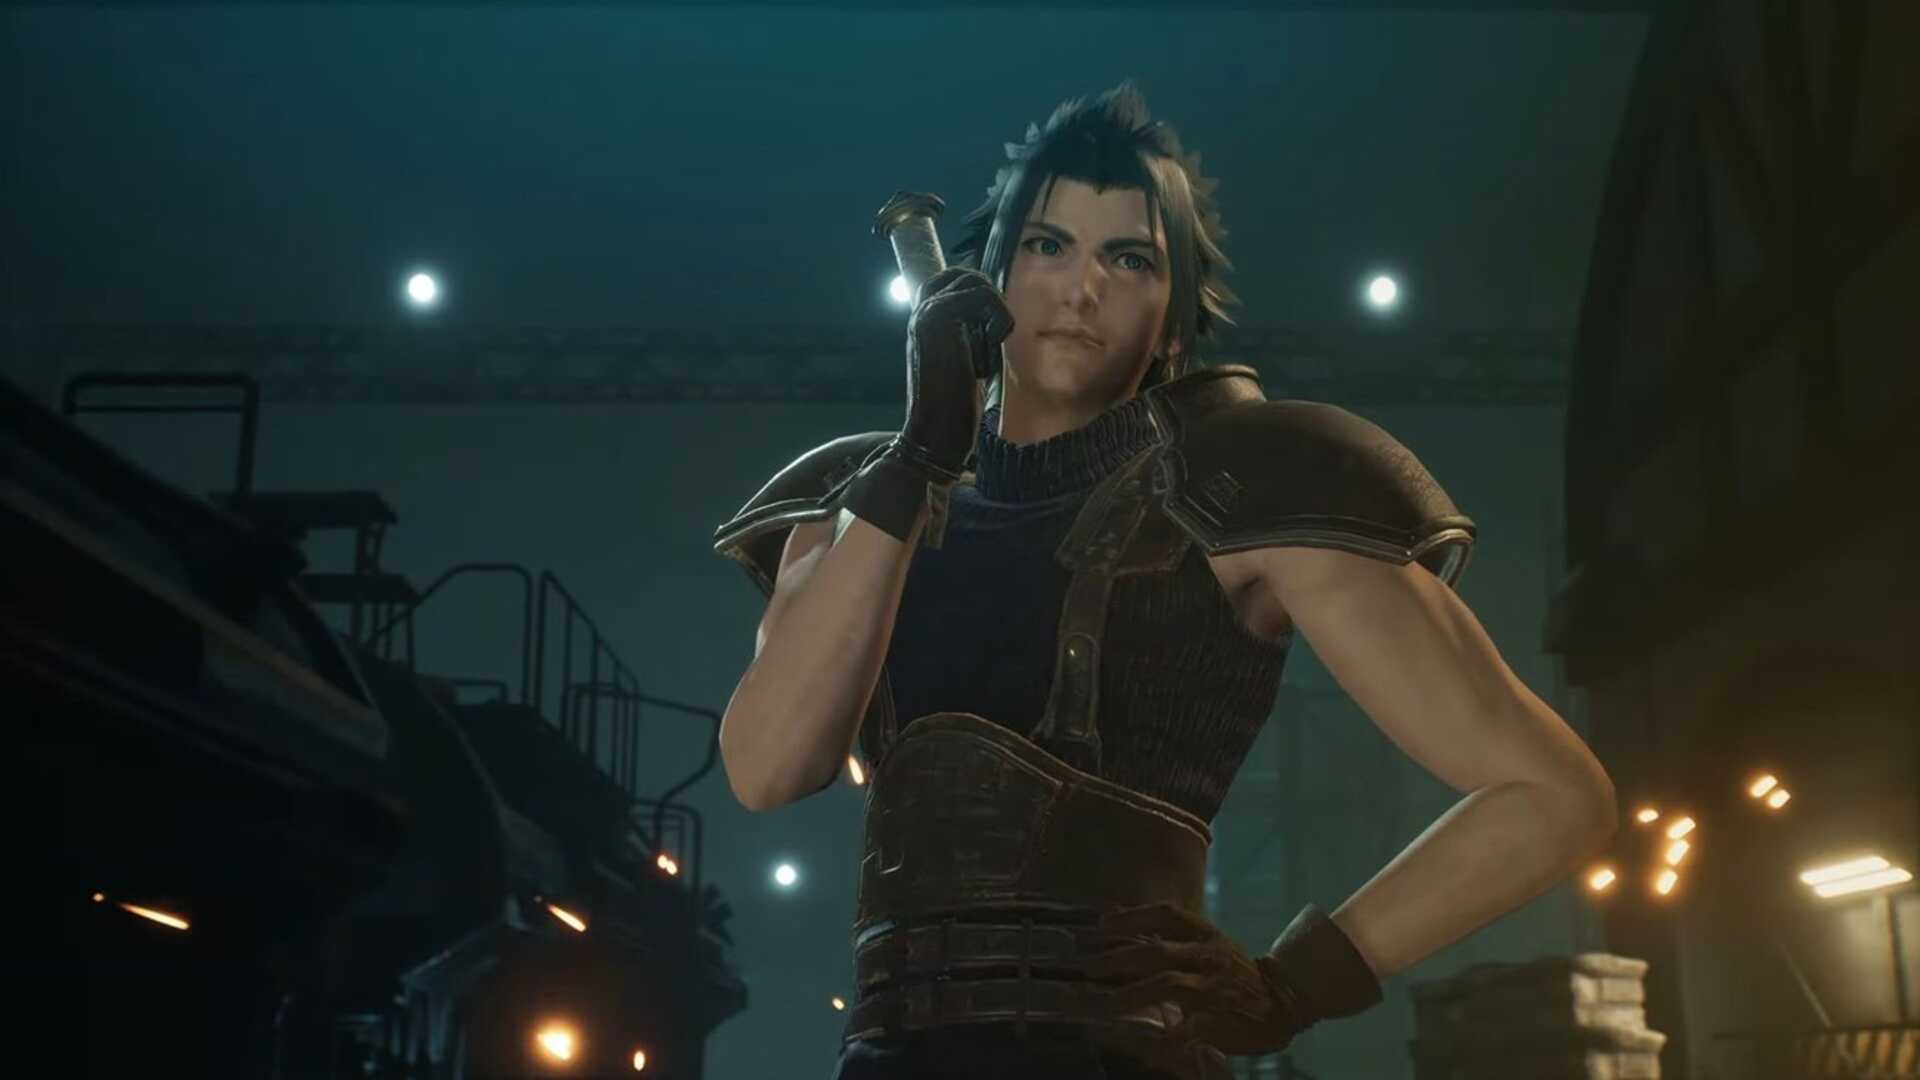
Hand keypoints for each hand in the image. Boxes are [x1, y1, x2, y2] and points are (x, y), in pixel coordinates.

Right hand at [899, 267, 1011, 477]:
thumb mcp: (964, 363)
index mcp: (923, 323)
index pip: (950, 280)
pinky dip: (998, 322)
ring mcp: (927, 311)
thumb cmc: (953, 407)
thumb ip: (969, 336)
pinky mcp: (939, 315)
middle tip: (994, 334)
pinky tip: (987, 354)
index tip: (992, 329)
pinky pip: (983, 295)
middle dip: (990, 297)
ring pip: (977, 283)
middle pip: (963, 274)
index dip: (979, 294)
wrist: (934, 432)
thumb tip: (994, 317)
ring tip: (986, 351)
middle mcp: (920, 312)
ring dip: (994, 315)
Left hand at [1085, 903, 1306, 1058]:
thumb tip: (1119, 918)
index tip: (1101, 924)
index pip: (1165, 914)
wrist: (1283, 1002)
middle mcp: (1208, 955)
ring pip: (1166, 984)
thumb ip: (1170, 937)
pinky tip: (1145, 1050)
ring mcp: (1215, 987)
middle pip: (1157, 951)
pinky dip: (1164, 1040)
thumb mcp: (1208, 944)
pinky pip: (1187, 1029)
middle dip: (1118, 959)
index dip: (1132, 917)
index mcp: (1205, 933)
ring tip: (1102, 1006)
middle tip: (1088, 967)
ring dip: (1130, 995)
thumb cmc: (1234, 972)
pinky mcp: (1221, 1019)